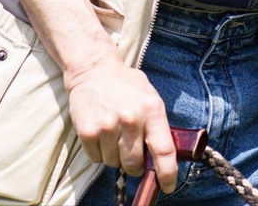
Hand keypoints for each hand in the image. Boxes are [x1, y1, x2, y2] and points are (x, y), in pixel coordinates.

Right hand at [65, 58, 177, 192]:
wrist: (94, 70)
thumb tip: (164, 156)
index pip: (164, 150)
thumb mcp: (151, 98)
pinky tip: (102, 134)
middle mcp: (131, 120)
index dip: (167, 173)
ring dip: (116, 157)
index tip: (168, 186)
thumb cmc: (127, 86)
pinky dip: (100, 153)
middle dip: (136, 166)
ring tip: (115, 136)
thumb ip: (157, 125)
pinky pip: (97, 159)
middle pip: (136, 163)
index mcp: (152, 111)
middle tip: (133, 156)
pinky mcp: (89, 132)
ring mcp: (108, 127)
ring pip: (115, 163)